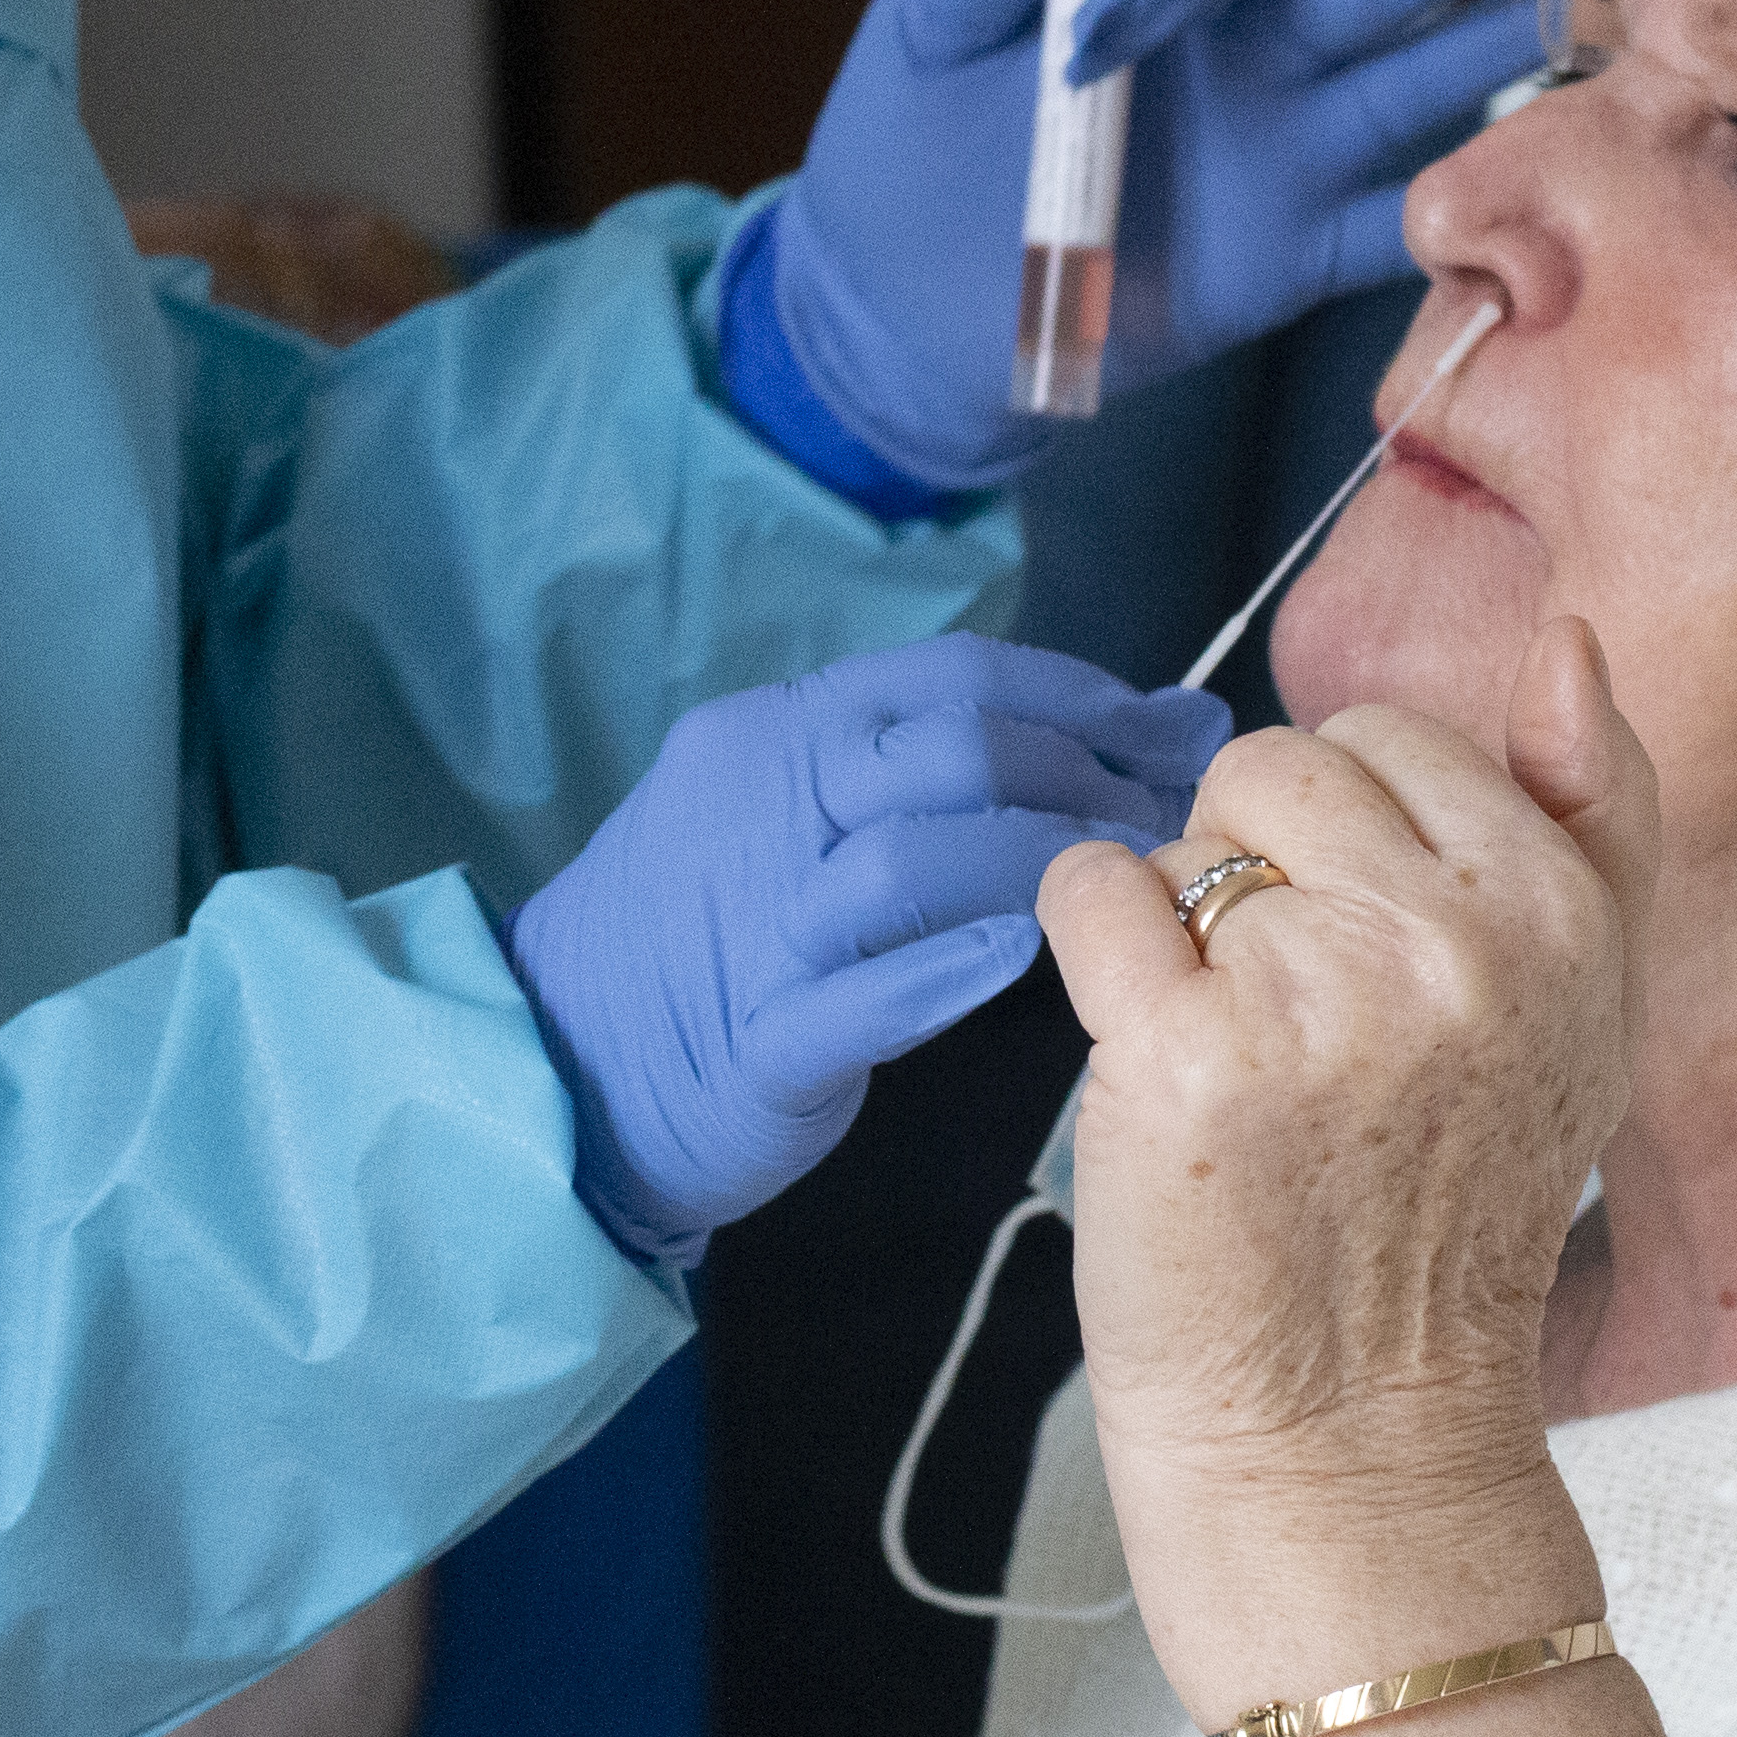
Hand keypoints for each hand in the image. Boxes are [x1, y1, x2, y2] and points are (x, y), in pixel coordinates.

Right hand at [506, 637, 1227, 1263]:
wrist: (563, 1059)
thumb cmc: (709, 937)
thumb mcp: (790, 817)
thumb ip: (916, 775)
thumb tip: (1102, 732)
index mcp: (775, 736)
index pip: (952, 677)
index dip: (1084, 695)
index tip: (1172, 731)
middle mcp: (763, 805)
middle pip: (948, 750)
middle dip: (1087, 777)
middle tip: (1169, 824)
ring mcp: (754, 923)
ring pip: (906, 859)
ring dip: (1041, 863)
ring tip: (1127, 889)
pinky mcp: (755, 1042)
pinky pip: (854, 997)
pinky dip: (943, 973)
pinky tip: (1021, 958)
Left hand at [762, 0, 1614, 494]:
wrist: (889, 320)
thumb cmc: (898, 158)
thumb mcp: (926, 39)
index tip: (1086, 40)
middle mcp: (1243, 61)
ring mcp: (1274, 161)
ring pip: (1420, 90)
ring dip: (1515, 51)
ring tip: (1625, 9)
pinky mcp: (1278, 264)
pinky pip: (1392, 235)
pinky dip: (1469, 220)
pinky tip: (1555, 191)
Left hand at [1037, 624, 1656, 1675]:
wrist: (1350, 1433)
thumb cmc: (1448, 1212)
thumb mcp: (1585, 1008)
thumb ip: (1595, 813)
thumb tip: (1571, 636)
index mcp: (1559, 911)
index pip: (1392, 737)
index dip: (1349, 842)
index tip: (1372, 968)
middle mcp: (1455, 940)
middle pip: (1275, 764)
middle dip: (1257, 868)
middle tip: (1299, 1025)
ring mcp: (1318, 995)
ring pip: (1179, 838)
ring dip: (1181, 932)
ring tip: (1243, 1063)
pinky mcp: (1183, 1055)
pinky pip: (1088, 893)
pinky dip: (1091, 957)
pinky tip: (1149, 1059)